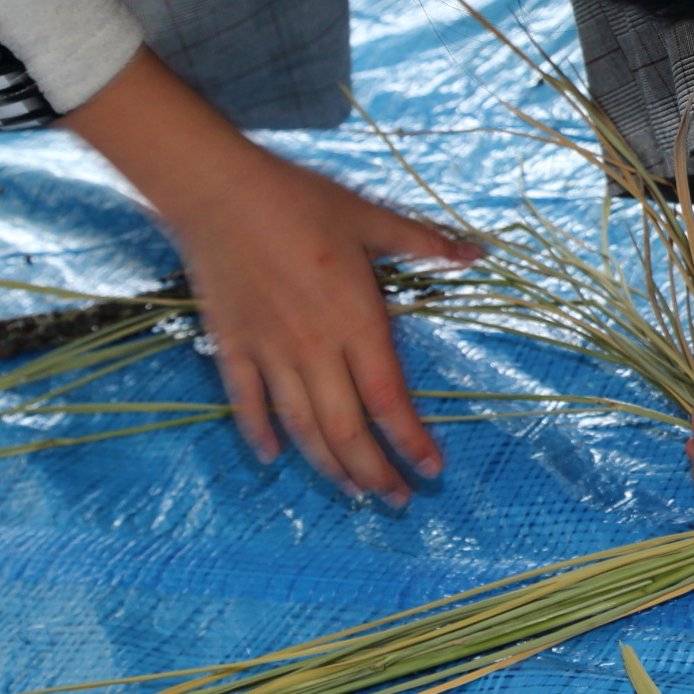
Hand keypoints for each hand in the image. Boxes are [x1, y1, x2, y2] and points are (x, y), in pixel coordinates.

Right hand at [63, 49, 476, 505]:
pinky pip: (246, 402)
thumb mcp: (370, 217)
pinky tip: (271, 457)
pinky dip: (259, 433)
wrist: (219, 191)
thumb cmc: (300, 200)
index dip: (410, 441)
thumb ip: (422, 242)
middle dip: (374, 471)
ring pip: (301, 426)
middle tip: (397, 501)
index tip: (432, 471)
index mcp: (355, 320)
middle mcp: (314, 347)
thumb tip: (475, 253)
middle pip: (346, 428)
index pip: (388, 399)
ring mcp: (269, 351)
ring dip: (328, 465)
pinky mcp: (231, 345)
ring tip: (352, 491)